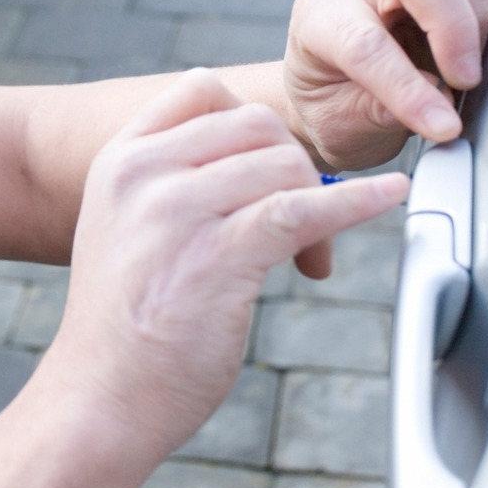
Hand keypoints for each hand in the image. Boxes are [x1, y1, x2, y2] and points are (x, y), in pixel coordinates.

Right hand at [40, 69, 406, 462]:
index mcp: (119, 161)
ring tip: (311, 255)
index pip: (199, 89)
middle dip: (293, 163)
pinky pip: (304, 208)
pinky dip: (357, 201)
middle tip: (301, 223)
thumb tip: (258, 163)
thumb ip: (169, 186)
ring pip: (284, 162)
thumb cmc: (122, 329)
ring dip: (318, 200)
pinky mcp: (218, 255)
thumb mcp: (123, 230)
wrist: (99, 399)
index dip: (250, 121)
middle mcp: (143, 174)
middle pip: (253, 122)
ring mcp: (177, 211)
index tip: (272, 162)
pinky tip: (388, 197)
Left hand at [284, 0, 487, 171]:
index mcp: (320, 15)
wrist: (334, 89)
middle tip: (464, 81)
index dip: (407, 86)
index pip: (364, 41)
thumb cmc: (334, 105)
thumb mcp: (340, 127)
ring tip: (468, 64)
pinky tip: (479, 47)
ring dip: (478, 8)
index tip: (443, 126)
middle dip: (452, 24)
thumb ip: (379, 112)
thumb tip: (436, 93)